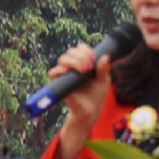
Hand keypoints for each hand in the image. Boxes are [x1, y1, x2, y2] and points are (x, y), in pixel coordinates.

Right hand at [50, 44, 111, 158]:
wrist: (90, 110)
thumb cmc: (97, 94)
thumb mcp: (104, 81)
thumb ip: (104, 69)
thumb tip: (105, 56)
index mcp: (83, 62)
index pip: (80, 48)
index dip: (86, 50)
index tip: (93, 58)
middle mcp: (72, 66)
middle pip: (70, 51)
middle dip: (80, 55)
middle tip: (89, 65)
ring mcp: (65, 74)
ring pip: (62, 59)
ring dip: (73, 61)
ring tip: (84, 69)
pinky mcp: (58, 83)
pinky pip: (53, 72)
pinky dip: (59, 70)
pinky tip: (67, 71)